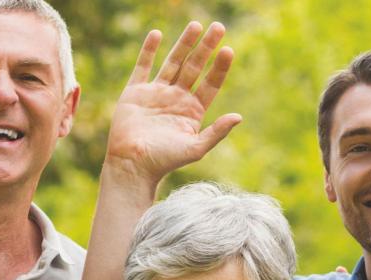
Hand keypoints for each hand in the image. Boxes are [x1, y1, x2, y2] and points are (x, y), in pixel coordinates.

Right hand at [103, 21, 240, 184]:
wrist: (132, 164)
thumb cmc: (164, 160)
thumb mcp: (195, 148)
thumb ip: (217, 132)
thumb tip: (238, 117)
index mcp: (193, 111)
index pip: (211, 83)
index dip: (220, 67)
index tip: (228, 50)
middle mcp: (177, 98)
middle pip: (195, 67)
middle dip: (206, 47)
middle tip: (219, 27)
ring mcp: (156, 93)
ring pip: (173, 62)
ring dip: (184, 43)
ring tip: (196, 25)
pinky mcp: (135, 92)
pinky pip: (143, 66)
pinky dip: (148, 50)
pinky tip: (157, 34)